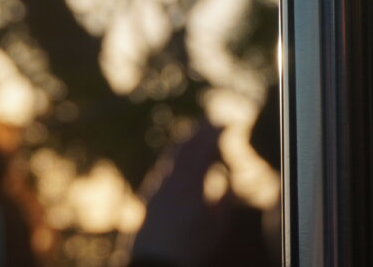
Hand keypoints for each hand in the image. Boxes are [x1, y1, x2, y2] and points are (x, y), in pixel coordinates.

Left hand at [129, 121, 234, 266]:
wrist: (154, 264)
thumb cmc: (189, 251)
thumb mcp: (215, 230)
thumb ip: (223, 202)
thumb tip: (224, 179)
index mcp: (191, 189)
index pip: (204, 152)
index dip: (214, 135)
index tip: (224, 124)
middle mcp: (171, 183)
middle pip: (186, 149)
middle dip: (199, 132)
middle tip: (210, 119)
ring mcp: (157, 188)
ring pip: (172, 157)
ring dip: (185, 141)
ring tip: (194, 131)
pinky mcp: (147, 196)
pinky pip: (163, 168)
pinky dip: (174, 157)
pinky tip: (177, 157)